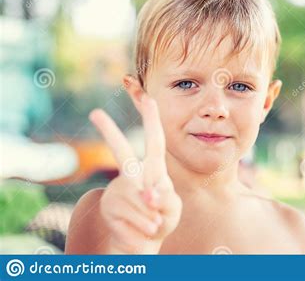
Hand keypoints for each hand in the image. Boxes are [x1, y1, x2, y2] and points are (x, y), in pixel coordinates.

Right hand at [89, 93, 181, 253]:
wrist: (143, 243)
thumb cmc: (161, 219)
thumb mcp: (172, 209)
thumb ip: (165, 199)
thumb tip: (148, 195)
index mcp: (153, 170)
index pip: (155, 142)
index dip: (152, 120)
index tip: (148, 98)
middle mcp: (132, 175)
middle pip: (121, 152)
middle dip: (109, 132)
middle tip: (95, 113)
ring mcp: (118, 190)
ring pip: (137, 200)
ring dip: (150, 219)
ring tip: (154, 226)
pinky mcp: (108, 207)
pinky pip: (129, 219)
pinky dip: (141, 230)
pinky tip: (142, 232)